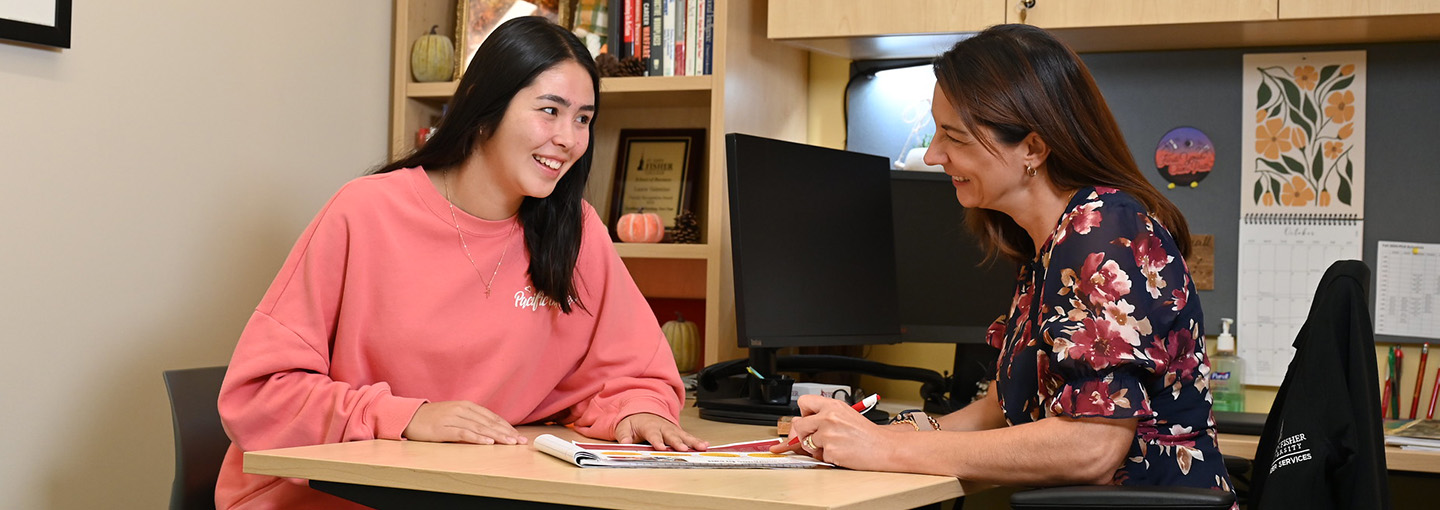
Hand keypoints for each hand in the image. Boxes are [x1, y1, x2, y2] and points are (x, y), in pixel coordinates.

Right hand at [402, 401, 527, 444]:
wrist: (409, 417)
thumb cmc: (434, 418)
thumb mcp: (455, 415)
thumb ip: (471, 420)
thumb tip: (491, 430)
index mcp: (467, 406)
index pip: (492, 417)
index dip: (506, 426)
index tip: (518, 435)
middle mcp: (462, 410)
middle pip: (488, 422)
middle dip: (506, 432)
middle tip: (520, 441)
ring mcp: (452, 418)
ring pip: (479, 428)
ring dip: (496, 436)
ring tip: (509, 443)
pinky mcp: (443, 429)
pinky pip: (463, 434)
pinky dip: (477, 438)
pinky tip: (488, 443)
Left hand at [614, 412, 708, 450]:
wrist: (642, 411)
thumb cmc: (634, 422)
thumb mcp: (624, 427)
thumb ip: (624, 435)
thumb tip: (624, 443)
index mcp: (649, 426)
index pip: (653, 434)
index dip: (657, 441)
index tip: (661, 448)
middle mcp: (663, 426)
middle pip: (671, 435)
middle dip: (678, 442)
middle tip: (683, 449)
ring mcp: (672, 429)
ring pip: (683, 435)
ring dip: (692, 441)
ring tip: (701, 447)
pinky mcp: (677, 432)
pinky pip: (688, 436)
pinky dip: (697, 440)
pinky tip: (705, 444)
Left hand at [769, 395, 890, 467]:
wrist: (884, 447)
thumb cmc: (867, 434)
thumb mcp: (845, 415)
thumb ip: (823, 416)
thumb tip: (798, 425)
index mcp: (833, 405)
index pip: (804, 402)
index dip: (804, 413)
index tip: (808, 420)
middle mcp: (828, 417)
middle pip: (799, 424)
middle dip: (805, 433)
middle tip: (818, 437)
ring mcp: (828, 434)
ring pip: (806, 442)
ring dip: (816, 447)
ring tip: (834, 445)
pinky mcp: (830, 451)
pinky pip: (818, 456)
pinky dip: (827, 457)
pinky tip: (840, 452)